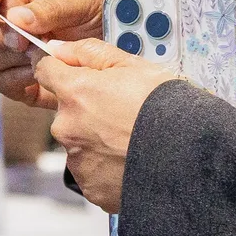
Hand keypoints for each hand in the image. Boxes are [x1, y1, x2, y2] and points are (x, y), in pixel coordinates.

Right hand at [0, 0, 106, 107]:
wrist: (115, 49)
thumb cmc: (96, 17)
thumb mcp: (80, 3)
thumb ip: (48, 8)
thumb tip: (17, 18)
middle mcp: (4, 23)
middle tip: (24, 42)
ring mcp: (7, 53)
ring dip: (2, 59)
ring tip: (34, 57)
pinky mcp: (17, 81)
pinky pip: (0, 83)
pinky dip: (17, 80)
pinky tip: (38, 75)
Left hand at [31, 38, 175, 212]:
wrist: (191, 159)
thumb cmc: (167, 108)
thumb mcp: (135, 66)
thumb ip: (90, 53)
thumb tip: (57, 47)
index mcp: (74, 93)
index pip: (45, 71)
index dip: (60, 69)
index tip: (73, 73)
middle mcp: (67, 128)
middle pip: (64, 111)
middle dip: (86, 109)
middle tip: (121, 113)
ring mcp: (77, 161)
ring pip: (78, 142)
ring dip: (96, 140)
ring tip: (130, 141)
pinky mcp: (90, 188)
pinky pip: (92, 171)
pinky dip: (106, 167)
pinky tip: (130, 162)